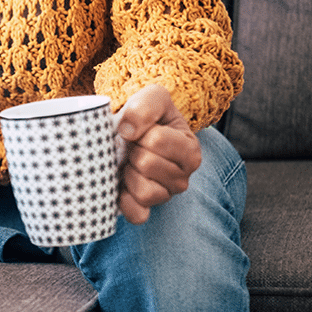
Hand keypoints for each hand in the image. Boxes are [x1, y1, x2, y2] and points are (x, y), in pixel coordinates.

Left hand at [115, 84, 200, 224]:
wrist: (132, 130)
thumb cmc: (146, 115)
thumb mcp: (153, 96)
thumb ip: (145, 106)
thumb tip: (126, 131)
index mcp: (190, 150)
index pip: (157, 140)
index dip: (139, 131)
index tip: (140, 129)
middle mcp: (183, 177)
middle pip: (146, 164)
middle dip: (132, 151)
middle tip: (133, 146)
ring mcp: (166, 195)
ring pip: (145, 192)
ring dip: (129, 174)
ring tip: (129, 162)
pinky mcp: (147, 210)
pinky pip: (137, 215)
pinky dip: (124, 201)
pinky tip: (121, 184)